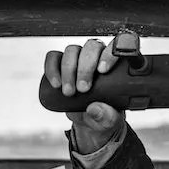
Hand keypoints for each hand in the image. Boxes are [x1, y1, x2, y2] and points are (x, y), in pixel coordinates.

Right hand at [43, 37, 124, 151]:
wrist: (90, 122)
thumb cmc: (105, 116)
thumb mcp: (110, 121)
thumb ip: (107, 117)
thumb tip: (95, 109)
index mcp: (116, 65)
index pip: (116, 48)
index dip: (109, 54)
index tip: (102, 71)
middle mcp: (98, 56)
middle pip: (91, 47)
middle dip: (85, 67)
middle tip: (82, 89)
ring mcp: (78, 57)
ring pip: (72, 50)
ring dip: (68, 70)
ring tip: (69, 92)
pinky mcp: (60, 63)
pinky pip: (54, 57)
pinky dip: (52, 68)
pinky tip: (55, 84)